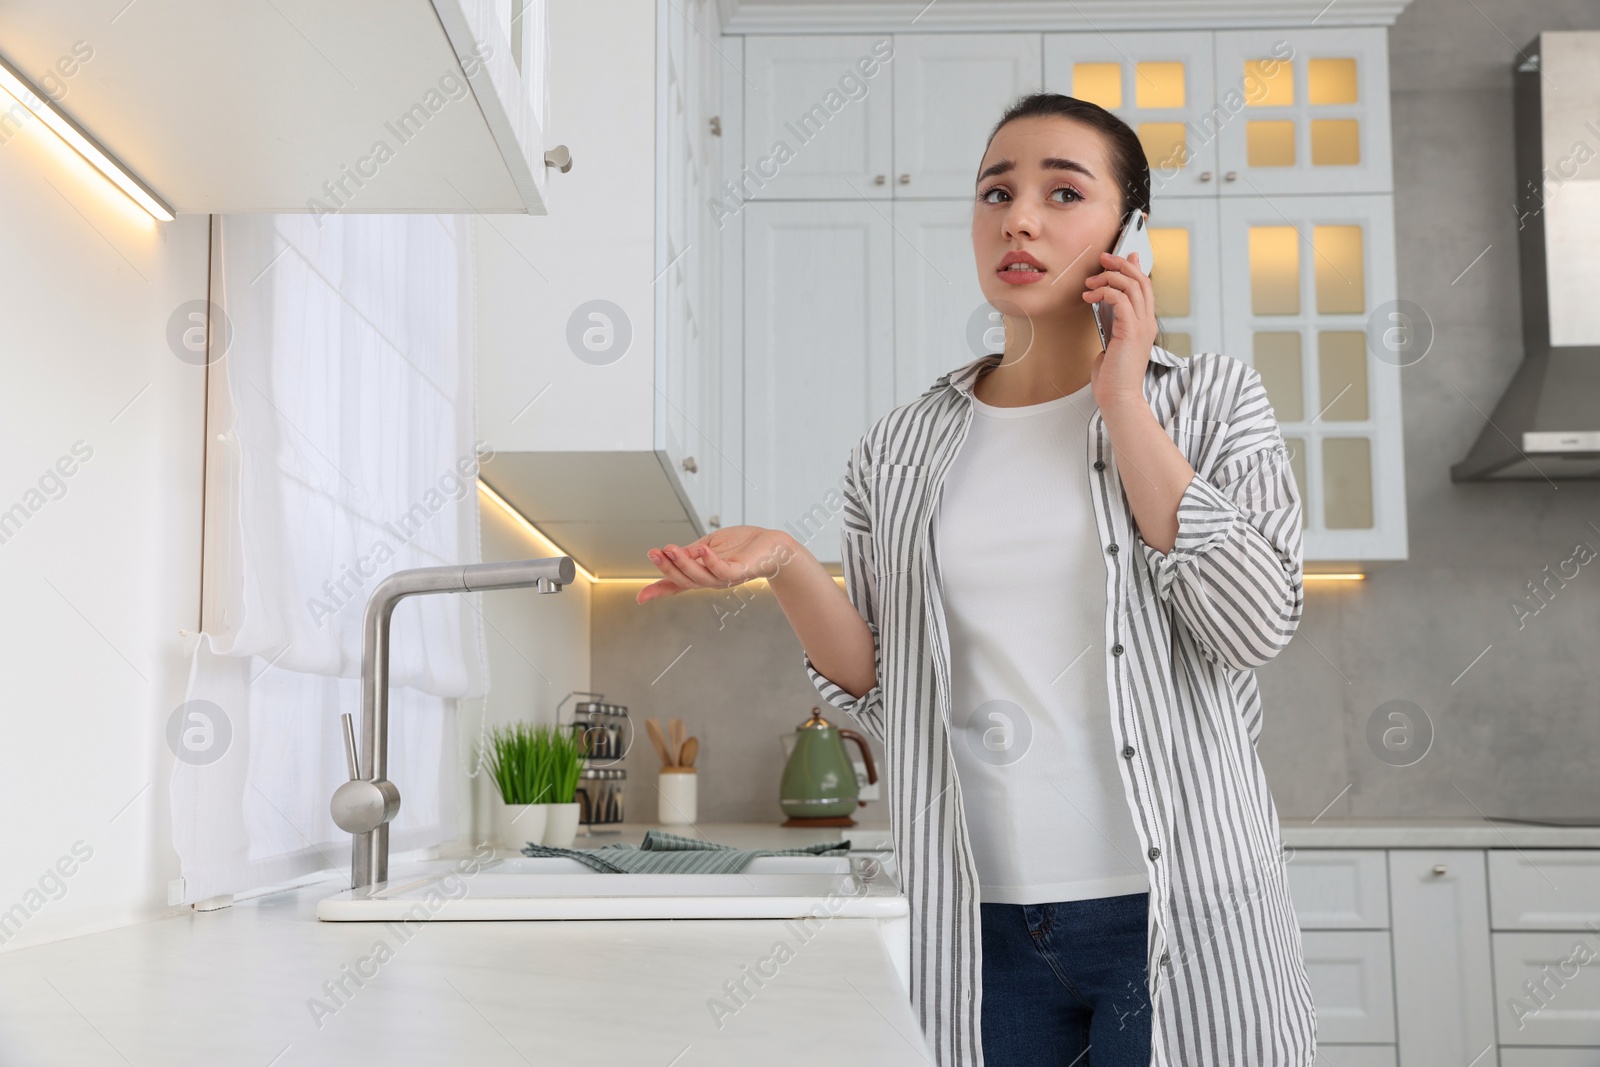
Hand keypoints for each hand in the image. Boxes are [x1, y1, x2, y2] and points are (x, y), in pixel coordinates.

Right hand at [637, 526, 801, 602]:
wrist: (773, 544)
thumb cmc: (742, 544)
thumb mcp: (708, 545)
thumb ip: (690, 552)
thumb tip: (667, 554)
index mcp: (702, 574)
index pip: (677, 584)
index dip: (659, 591)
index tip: (640, 599)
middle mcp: (712, 581)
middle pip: (684, 580)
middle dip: (667, 567)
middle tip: (653, 553)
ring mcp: (726, 578)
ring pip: (699, 577)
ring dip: (683, 563)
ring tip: (670, 548)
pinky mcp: (740, 571)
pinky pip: (722, 570)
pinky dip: (710, 561)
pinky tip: (701, 550)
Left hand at [1083, 249, 1157, 405]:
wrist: (1118, 397)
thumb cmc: (1113, 376)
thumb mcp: (1111, 343)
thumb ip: (1112, 325)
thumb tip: (1104, 308)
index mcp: (1144, 324)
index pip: (1144, 288)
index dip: (1134, 268)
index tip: (1120, 256)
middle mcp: (1147, 322)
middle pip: (1141, 280)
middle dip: (1122, 264)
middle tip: (1103, 258)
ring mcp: (1142, 326)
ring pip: (1132, 285)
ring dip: (1109, 277)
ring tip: (1090, 282)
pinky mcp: (1131, 331)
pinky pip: (1121, 299)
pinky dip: (1104, 292)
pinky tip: (1090, 297)